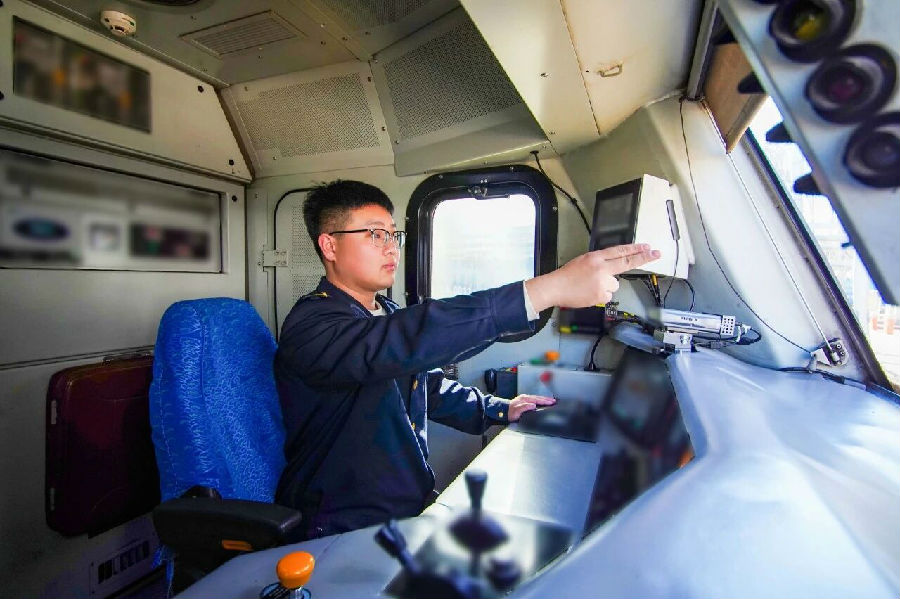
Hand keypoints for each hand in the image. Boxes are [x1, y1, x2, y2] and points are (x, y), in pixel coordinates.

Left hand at [508, 394, 555, 421]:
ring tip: (550, 400)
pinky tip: (542, 401)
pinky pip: (534, 399)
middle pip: (538, 397)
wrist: (503, 411)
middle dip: (547, 399)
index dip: (545, 401)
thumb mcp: (516, 411)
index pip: (537, 400)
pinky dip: (539, 399)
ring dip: (544, 399)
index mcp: (525, 399)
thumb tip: (533, 405)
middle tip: (554, 400)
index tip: (551, 402)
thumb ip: (524, 407)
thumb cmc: (510, 412)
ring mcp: (525, 398)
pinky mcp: (524, 400)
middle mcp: (525, 397)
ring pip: (537, 397)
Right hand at [525, 243, 659, 310]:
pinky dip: (600, 295)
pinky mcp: (602, 295)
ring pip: (615, 284)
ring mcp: (603, 282)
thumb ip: (600, 263)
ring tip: (590, 286)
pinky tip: (589, 293)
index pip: (619, 251)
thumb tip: (614, 268)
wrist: (556, 288)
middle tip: (657, 253)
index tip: (647, 247)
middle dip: (644, 257)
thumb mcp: (583, 261)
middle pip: (627, 262)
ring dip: (606, 286)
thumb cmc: (567, 275)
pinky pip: (608, 295)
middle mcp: (601, 268)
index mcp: (596, 257)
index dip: (635, 249)